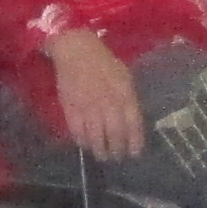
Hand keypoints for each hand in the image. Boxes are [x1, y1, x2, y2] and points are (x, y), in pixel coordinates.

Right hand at [43, 29, 147, 160]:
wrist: (76, 50)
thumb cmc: (103, 62)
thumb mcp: (124, 76)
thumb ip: (129, 99)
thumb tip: (132, 122)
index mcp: (124, 94)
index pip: (133, 124)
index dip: (135, 142)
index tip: (134, 153)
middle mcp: (108, 103)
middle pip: (115, 135)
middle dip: (117, 150)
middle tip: (116, 157)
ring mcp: (89, 107)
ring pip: (96, 137)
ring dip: (100, 151)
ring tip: (102, 156)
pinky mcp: (71, 108)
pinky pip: (77, 132)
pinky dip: (82, 142)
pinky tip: (86, 144)